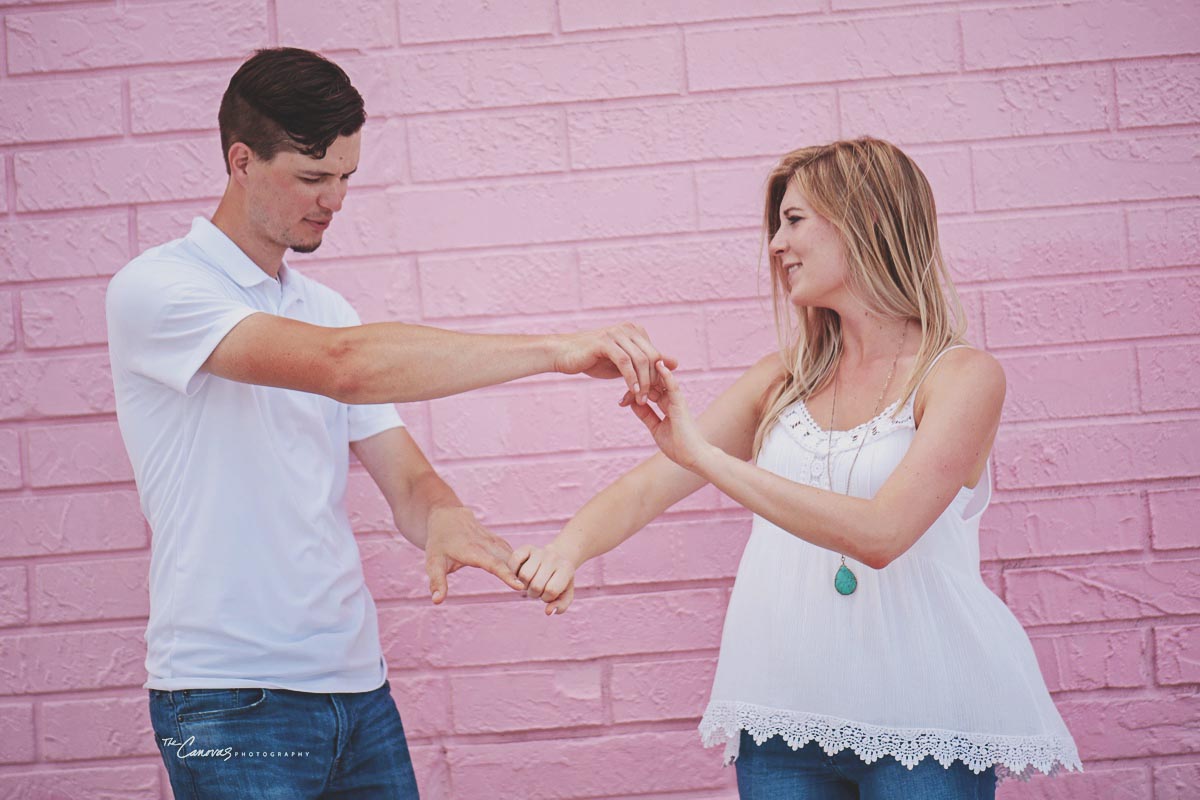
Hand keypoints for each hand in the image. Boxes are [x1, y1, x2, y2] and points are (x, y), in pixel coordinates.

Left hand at [425, 506, 525, 603]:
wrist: (447, 517)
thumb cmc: (439, 543)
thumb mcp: (433, 562)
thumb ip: (437, 582)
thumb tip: (436, 601)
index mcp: (472, 550)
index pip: (493, 564)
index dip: (506, 575)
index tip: (519, 586)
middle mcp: (486, 544)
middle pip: (509, 560)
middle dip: (522, 574)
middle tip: (534, 592)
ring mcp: (494, 540)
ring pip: (513, 555)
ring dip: (523, 569)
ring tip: (534, 586)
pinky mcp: (498, 540)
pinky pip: (512, 552)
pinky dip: (521, 563)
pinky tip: (528, 574)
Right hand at [509, 542, 577, 615]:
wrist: (557, 560)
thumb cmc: (560, 582)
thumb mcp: (565, 595)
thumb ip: (560, 606)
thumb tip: (548, 611)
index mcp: (566, 569)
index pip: (551, 590)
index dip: (546, 598)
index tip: (548, 595)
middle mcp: (553, 557)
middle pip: (536, 585)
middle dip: (535, 594)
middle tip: (538, 590)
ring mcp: (540, 551)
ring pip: (524, 576)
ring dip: (524, 585)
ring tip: (530, 583)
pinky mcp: (527, 548)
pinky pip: (514, 560)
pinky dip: (513, 572)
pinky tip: (519, 576)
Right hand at [553, 323, 677, 404]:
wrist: (564, 354)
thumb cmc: (593, 359)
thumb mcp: (625, 363)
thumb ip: (648, 362)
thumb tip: (675, 363)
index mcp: (635, 331)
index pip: (656, 355)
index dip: (657, 376)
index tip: (653, 395)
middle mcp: (629, 329)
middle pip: (652, 357)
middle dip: (652, 381)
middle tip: (649, 399)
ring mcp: (617, 333)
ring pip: (640, 360)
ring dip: (642, 383)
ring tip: (640, 399)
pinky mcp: (606, 342)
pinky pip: (625, 362)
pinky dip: (631, 379)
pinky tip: (632, 392)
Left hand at [625, 362, 710, 470]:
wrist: (693, 458)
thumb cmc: (678, 446)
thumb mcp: (656, 428)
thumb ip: (646, 415)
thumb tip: (633, 403)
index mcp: (666, 406)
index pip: (650, 390)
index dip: (636, 388)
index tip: (622, 395)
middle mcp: (672, 400)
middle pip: (653, 382)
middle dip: (638, 379)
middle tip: (623, 374)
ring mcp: (677, 401)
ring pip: (662, 380)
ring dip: (650, 371)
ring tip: (638, 358)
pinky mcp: (681, 404)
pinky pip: (673, 386)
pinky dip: (666, 375)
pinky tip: (658, 365)